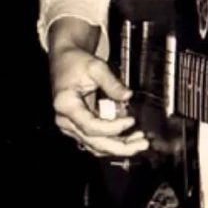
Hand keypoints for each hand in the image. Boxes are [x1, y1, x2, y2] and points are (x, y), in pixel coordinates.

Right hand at [48, 18, 148, 156]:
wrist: (65, 60)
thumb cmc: (76, 62)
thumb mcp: (96, 67)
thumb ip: (112, 83)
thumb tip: (127, 96)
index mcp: (66, 104)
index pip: (90, 126)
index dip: (113, 128)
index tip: (131, 121)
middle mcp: (65, 120)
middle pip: (93, 142)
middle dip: (120, 147)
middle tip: (142, 144)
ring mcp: (70, 125)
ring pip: (95, 145)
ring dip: (118, 147)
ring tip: (140, 141)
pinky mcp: (78, 126)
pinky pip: (95, 140)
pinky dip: (112, 141)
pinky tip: (130, 137)